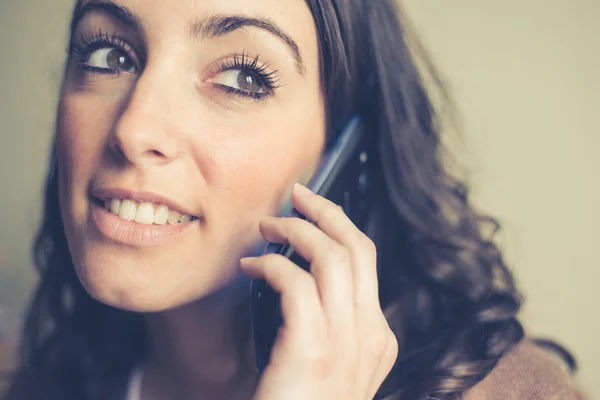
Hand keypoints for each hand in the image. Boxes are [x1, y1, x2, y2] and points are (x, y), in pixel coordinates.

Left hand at [240, 183, 397, 399]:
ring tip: (266, 227)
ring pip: (332, 257)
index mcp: (376, 339)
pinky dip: (270, 264)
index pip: (367, 263)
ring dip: (295, 231)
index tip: (312, 210)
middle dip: (327, 211)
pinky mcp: (313, 352)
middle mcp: (371, 337)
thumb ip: (324, 325)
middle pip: (358, 248)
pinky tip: (250, 266)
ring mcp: (348, 346)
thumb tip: (295, 272)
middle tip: (296, 195)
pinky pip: (295, 282)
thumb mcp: (323, 366)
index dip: (339, 227)